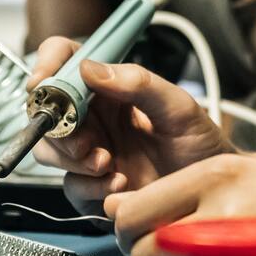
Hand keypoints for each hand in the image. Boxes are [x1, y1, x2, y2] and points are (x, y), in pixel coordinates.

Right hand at [28, 36, 232, 214]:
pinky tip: (119, 186)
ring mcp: (91, 151)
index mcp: (111, 86)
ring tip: (108, 165)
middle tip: (84, 142)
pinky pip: (70, 186)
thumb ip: (139, 83)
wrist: (211, 195)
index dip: (47, 65)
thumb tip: (90, 68)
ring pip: (50, 149)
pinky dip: (89, 188)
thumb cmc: (202, 145)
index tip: (43, 82)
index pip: (66, 60)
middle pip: (47, 109)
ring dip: (72, 158)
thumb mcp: (179, 107)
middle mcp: (95, 115)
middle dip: (57, 126)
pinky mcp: (93, 187)